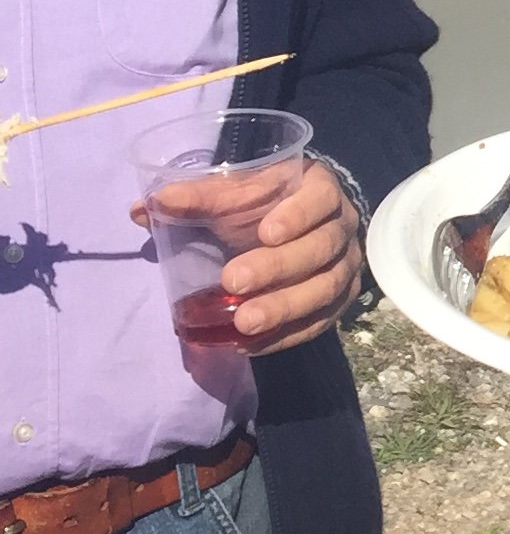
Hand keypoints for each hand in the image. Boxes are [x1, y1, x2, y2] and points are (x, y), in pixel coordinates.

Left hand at [132, 157, 363, 354]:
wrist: (290, 227)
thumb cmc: (258, 205)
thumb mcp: (232, 193)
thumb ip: (195, 198)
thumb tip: (141, 208)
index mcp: (318, 189)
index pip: (320, 198)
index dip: (298, 215)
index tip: (265, 232)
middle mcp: (341, 227)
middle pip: (322, 248)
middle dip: (279, 267)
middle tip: (234, 282)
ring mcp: (345, 267)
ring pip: (325, 289)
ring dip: (283, 308)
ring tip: (244, 324)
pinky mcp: (338, 301)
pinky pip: (320, 323)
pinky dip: (285, 335)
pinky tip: (250, 344)